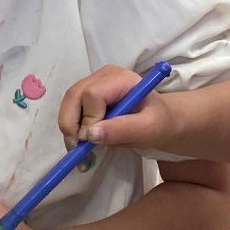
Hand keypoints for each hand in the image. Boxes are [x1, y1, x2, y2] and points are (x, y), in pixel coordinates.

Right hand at [57, 65, 173, 150]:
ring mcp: (93, 84)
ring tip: (80, 152)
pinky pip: (71, 110)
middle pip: (74, 95)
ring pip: (68, 103)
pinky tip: (82, 146)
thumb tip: (90, 135)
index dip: (88, 119)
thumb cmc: (159, 122)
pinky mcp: (87, 96)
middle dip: (70, 124)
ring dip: (69, 129)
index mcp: (121, 79)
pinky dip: (72, 130)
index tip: (92, 141)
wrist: (160, 121)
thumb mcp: (148, 129)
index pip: (93, 94)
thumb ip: (122, 130)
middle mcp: (103, 77)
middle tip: (77, 149)